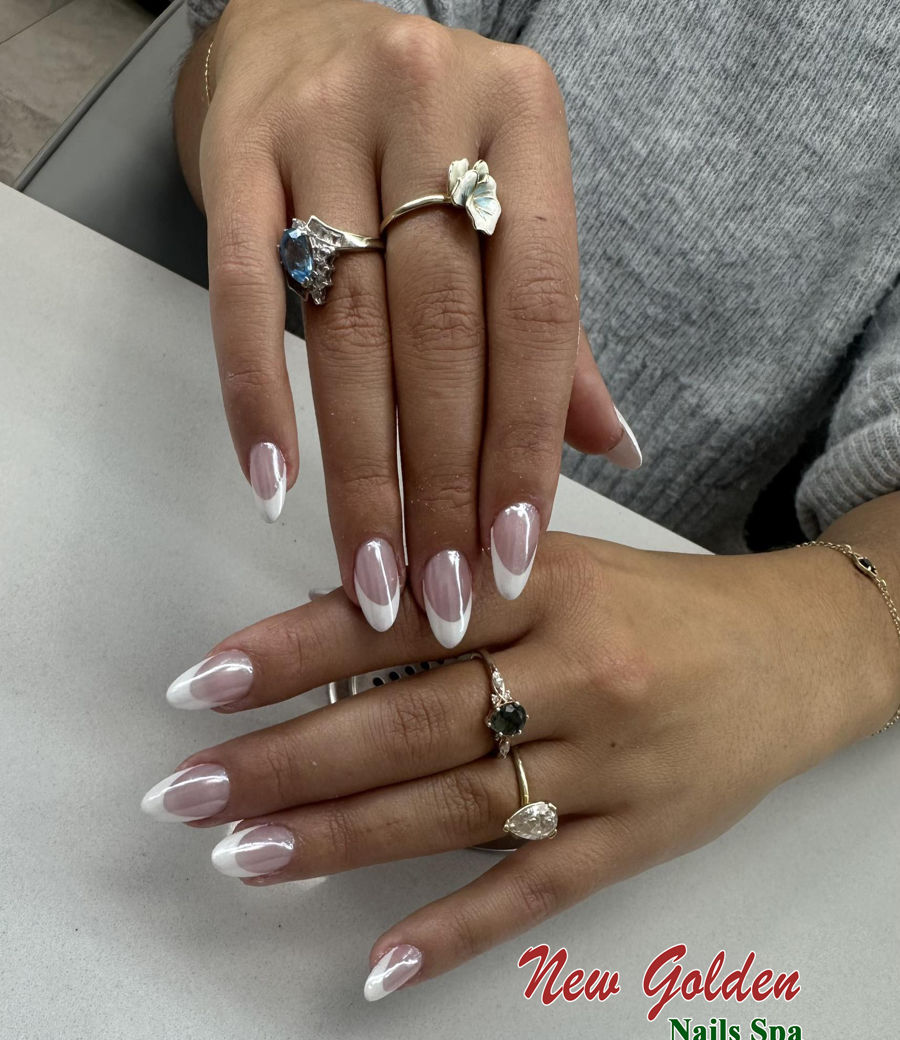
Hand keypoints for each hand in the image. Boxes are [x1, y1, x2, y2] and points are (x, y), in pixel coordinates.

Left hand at [146, 532, 894, 997]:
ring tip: (246, 857)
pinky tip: (382, 964)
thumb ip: (460, 586)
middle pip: (412, 724)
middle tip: (189, 792)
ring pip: (458, 808)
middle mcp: (579, 672)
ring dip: (343, 839)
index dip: (295, 650)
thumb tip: (325, 618)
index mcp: (550, 586)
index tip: (204, 684)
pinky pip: (538, 888)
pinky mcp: (639, 837)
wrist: (794, 653)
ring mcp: (612, 763)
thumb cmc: (660, 606)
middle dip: (289, 761)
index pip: (401, 619)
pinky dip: (457, 929)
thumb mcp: (565, 561)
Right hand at [187, 0, 639, 644]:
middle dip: (443, 485)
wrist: (305, 25)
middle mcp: (430, 107)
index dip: (525, 447)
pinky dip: (256, 396)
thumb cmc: (433, 144)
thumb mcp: (515, 206)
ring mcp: (326, 123)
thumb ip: (559, 332)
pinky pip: (242, 294)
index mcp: (526, 121)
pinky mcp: (238, 153)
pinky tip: (274, 486)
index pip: (537, 315)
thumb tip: (614, 448)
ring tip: (372, 574)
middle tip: (440, 596)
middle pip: (442, 336)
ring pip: (351, 331)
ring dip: (363, 472)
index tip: (509, 555)